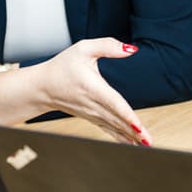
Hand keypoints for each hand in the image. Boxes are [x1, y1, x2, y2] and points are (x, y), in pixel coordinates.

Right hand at [32, 39, 151, 145]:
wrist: (42, 87)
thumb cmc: (62, 66)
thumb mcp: (83, 48)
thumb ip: (108, 46)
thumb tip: (131, 49)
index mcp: (93, 87)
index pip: (113, 103)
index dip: (126, 115)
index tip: (138, 126)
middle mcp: (93, 104)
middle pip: (117, 120)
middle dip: (134, 132)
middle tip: (149, 142)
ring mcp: (92, 114)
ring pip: (114, 127)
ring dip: (130, 137)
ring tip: (146, 146)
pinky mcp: (91, 118)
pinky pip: (108, 129)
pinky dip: (120, 138)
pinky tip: (131, 144)